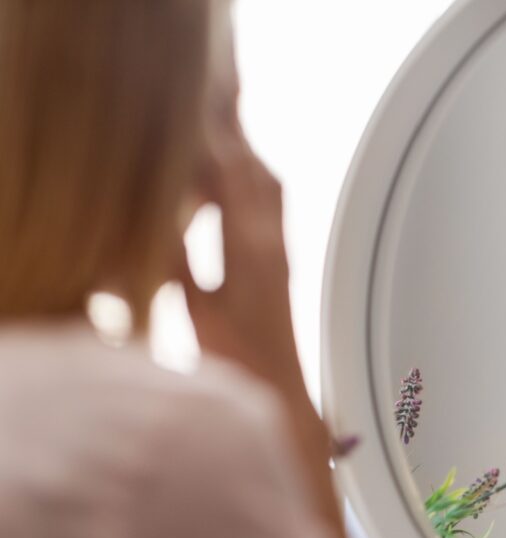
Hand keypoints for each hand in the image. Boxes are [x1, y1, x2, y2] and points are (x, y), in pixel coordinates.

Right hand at [175, 94, 303, 398]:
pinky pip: (272, 207)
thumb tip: (157, 224)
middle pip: (260, 172)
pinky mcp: (281, 265)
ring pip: (271, 188)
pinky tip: (236, 185)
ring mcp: (281, 253)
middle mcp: (275, 245)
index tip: (194, 120)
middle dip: (234, 139)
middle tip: (211, 112)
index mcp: (253, 251)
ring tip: (222, 137)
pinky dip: (253, 182)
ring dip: (247, 158)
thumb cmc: (243, 361)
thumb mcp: (199, 313)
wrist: (280, 390)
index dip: (215, 143)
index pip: (237, 178)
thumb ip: (180, 266)